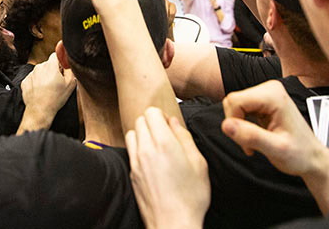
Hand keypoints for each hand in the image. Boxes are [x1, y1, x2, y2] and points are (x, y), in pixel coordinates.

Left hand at [20, 52, 75, 123]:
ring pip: (40, 71)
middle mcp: (39, 67)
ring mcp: (31, 74)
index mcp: (50, 66)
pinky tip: (41, 91)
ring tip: (48, 89)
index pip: (56, 55)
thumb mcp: (70, 84)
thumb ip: (70, 69)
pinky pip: (33, 78)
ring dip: (44, 77)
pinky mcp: (25, 81)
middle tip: (57, 82)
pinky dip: (37, 83)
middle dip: (53, 70)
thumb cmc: (55, 98)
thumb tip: (68, 62)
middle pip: (48, 64)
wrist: (40, 111)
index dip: (60, 62)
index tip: (62, 70)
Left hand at [126, 108, 209, 228]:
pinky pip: (130, 150)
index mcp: (164, 143)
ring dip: (142, 134)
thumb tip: (174, 122)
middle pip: (140, 120)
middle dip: (152, 123)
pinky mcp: (132, 173)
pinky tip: (150, 159)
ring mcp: (136, 161)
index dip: (162, 115)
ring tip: (156, 145)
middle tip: (165, 135)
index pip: (151, 112)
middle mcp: (146, 149)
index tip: (170, 126)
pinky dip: (138, 147)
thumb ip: (185, 138)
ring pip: (132, 133)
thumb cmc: (190, 197)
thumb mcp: (199, 164)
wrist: (173, 223)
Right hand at [222, 80, 326, 178]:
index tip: (245, 141)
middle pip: (232, 101)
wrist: (311, 157)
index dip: (234, 122)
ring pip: (234, 105)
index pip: (234, 100)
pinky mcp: (262, 100)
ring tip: (255, 141)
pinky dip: (243, 124)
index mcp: (273, 95)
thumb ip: (251, 136)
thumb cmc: (300, 154)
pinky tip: (256, 135)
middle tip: (251, 143)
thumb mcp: (276, 150)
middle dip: (237, 124)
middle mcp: (269, 89)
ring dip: (240, 126)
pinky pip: (240, 108)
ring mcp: (265, 93)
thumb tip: (226, 125)